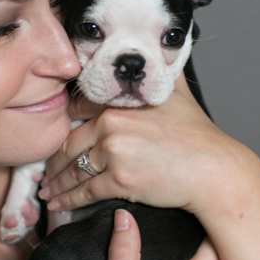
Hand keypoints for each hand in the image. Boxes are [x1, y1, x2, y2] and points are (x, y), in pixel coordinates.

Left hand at [40, 76, 242, 214]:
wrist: (215, 169)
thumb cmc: (198, 136)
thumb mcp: (175, 94)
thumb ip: (156, 76)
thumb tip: (157, 54)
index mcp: (119, 105)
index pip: (76, 117)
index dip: (60, 133)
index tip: (53, 144)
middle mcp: (112, 125)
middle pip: (69, 146)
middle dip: (53, 164)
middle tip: (43, 175)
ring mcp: (115, 152)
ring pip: (74, 171)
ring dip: (57, 185)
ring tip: (47, 192)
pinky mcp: (119, 180)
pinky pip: (85, 191)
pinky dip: (68, 200)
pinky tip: (58, 204)